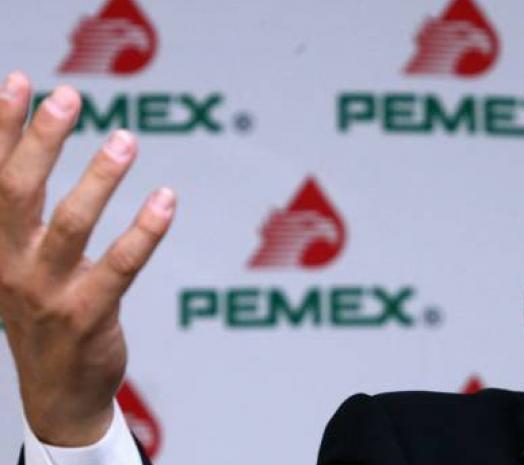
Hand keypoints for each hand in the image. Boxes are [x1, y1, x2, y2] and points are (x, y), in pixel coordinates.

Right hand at [0, 71, 174, 445]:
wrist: (56, 393)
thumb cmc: (45, 314)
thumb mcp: (20, 263)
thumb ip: (26, 216)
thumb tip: (29, 153)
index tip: (17, 82)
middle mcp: (11, 266)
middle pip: (16, 194)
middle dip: (39, 141)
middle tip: (69, 98)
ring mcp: (47, 293)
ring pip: (70, 225)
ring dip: (98, 178)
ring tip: (125, 139)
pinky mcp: (88, 316)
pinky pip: (119, 267)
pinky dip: (143, 232)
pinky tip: (165, 200)